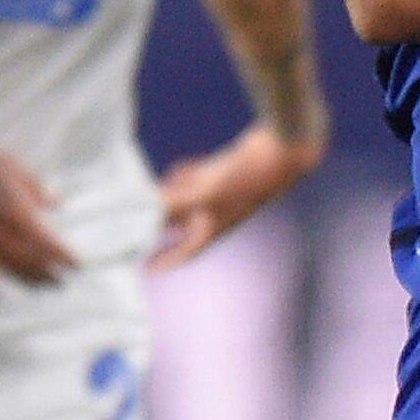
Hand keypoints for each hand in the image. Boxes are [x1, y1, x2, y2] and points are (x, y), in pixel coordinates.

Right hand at [0, 121, 75, 292]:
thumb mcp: (6, 163)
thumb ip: (33, 187)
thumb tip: (58, 205)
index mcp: (11, 206)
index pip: (45, 242)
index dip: (63, 257)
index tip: (77, 265)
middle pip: (28, 260)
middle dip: (48, 274)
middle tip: (62, 282)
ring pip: (4, 268)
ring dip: (26, 280)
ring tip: (42, 287)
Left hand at [153, 123, 321, 266]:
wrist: (280, 152)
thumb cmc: (246, 179)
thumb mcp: (201, 193)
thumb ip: (170, 201)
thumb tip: (142, 205)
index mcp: (213, 228)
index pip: (184, 250)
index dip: (165, 260)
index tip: (149, 268)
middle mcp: (217, 213)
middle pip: (183, 225)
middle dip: (162, 225)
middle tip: (139, 228)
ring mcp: (223, 192)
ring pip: (190, 199)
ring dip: (171, 198)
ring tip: (149, 198)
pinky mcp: (228, 171)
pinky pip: (200, 178)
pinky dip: (185, 176)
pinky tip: (173, 172)